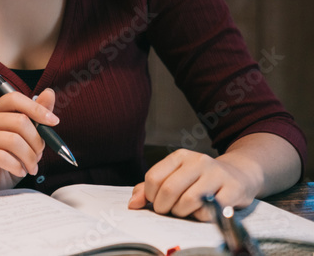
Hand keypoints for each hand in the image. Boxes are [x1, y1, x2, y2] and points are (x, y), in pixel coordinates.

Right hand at [0, 88, 57, 193]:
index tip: (53, 122)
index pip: (14, 98)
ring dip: (30, 157)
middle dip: (37, 141)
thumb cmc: (9, 159)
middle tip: (39, 155)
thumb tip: (49, 93)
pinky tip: (19, 171)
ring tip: (31, 167)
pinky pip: (1, 157)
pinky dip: (17, 166)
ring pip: (13, 140)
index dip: (36, 108)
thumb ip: (36, 116)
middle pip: (19, 121)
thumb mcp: (26, 138)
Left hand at [128, 149, 258, 220]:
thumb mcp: (175, 176)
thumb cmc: (200, 179)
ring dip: (181, 212)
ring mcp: (216, 174)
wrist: (239, 175)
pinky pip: (209, 210)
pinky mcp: (232, 190)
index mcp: (180, 156)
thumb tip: (132, 204)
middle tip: (168, 210)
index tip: (156, 202)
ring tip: (184, 211)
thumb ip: (150, 188)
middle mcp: (198, 161)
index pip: (153, 178)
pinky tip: (202, 212)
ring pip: (188, 201)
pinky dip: (201, 216)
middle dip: (164, 207)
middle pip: (169, 190)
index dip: (150, 196)